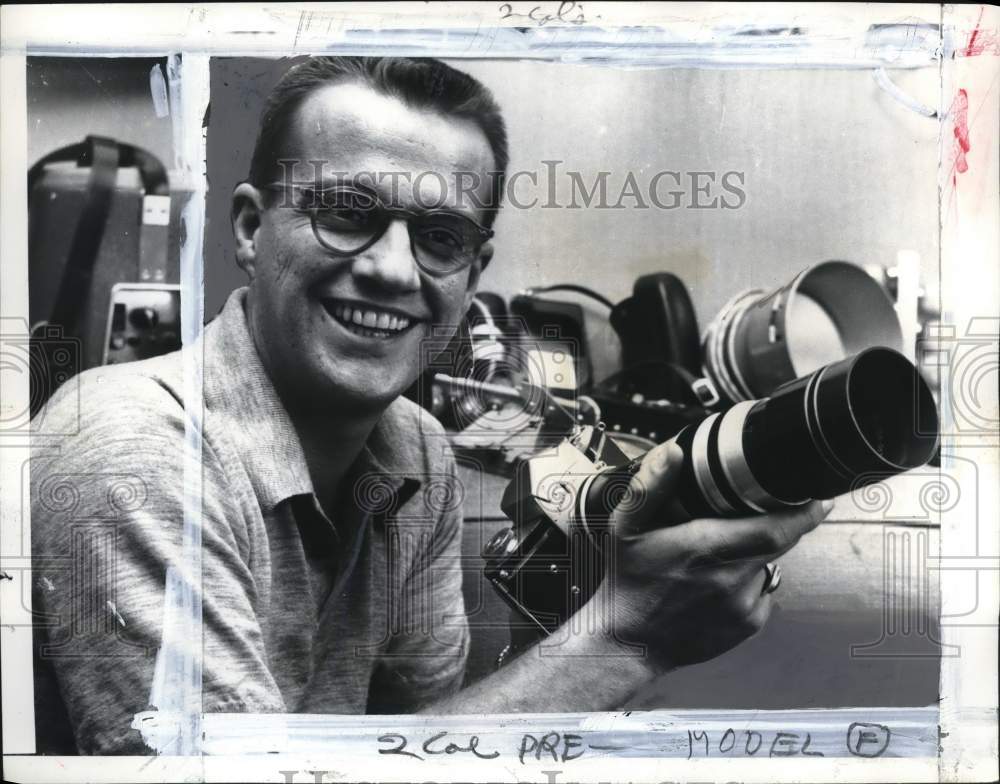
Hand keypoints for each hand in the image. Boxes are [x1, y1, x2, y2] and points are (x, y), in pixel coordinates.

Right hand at [588, 441, 831, 672]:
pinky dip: (750, 581)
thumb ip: (649, 486)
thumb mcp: (624, 527)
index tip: (816, 499)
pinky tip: (718, 584)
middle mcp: (729, 579)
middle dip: (778, 524)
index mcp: (703, 548)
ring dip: (755, 553)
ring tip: (717, 557)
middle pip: (778, 543)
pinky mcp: (747, 625)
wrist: (629, 642)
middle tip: (757, 514)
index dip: (802, 513)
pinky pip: (763, 591)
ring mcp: (742, 606)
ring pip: (768, 565)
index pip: (773, 530)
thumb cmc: (628, 582)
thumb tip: (674, 453)